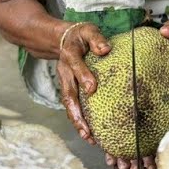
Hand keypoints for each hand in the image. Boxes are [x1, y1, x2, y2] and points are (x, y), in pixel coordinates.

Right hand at [56, 22, 152, 168]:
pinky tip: (89, 134)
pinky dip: (78, 121)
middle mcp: (65, 72)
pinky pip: (72, 107)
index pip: (75, 65)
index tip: (92, 89)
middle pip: (68, 94)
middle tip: (86, 129)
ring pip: (69, 105)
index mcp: (70, 55)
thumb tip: (106, 49)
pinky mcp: (69, 90)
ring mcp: (65, 83)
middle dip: (76, 113)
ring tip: (88, 138)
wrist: (63, 39)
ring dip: (77, 122)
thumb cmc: (81, 36)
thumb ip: (97, 39)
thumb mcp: (89, 30)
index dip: (82, 76)